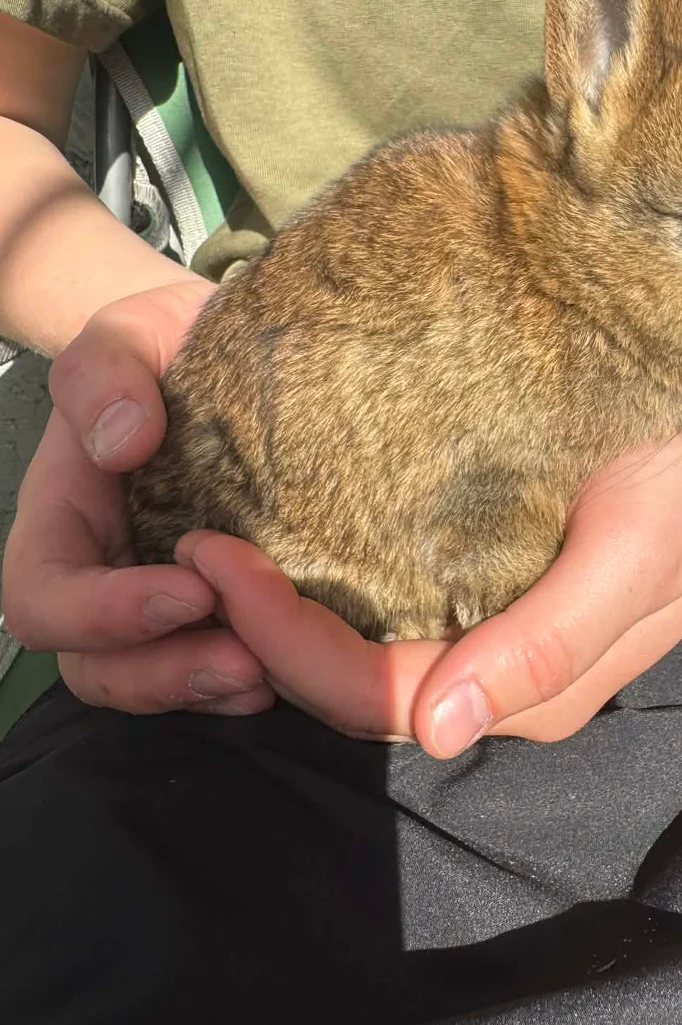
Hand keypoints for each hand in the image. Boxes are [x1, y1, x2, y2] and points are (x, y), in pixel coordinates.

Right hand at [1, 280, 273, 715]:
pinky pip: (213, 671)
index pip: (45, 597)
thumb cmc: (165, 340)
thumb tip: (123, 442)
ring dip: (206, 692)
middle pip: (96, 666)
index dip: (104, 614)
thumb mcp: (129, 332)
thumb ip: (105, 373)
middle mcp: (102, 574)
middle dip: (164, 676)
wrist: (227, 352)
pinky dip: (244, 682)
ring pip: (153, 683)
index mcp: (61, 520)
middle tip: (244, 664)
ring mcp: (159, 601)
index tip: (191, 590)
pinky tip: (294, 670)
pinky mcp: (221, 611)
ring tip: (271, 677)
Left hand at [169, 427, 681, 754]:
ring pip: (356, 653)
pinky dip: (319, 584)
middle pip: (349, 684)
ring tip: (218, 538)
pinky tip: (279, 535)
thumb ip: (548, 648)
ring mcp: (479, 635)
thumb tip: (439, 731)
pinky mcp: (474, 589)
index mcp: (523, 686)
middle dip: (260, 629)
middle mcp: (488, 676)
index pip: (376, 694)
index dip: (285, 644)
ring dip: (278, 611)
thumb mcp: (638, 557)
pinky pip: (381, 609)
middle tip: (195, 544)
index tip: (217, 562)